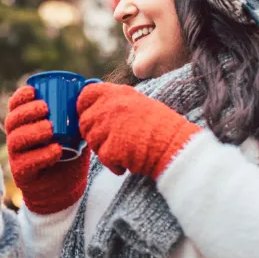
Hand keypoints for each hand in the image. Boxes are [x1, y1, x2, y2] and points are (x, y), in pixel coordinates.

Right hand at [5, 85, 89, 214]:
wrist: (65, 187)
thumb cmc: (69, 154)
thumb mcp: (74, 131)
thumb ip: (78, 112)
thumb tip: (92, 85)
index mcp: (25, 124)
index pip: (15, 106)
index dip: (20, 97)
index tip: (33, 90)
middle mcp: (16, 138)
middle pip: (12, 121)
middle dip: (26, 112)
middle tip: (45, 108)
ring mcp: (17, 157)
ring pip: (16, 140)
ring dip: (33, 131)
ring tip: (51, 128)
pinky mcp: (22, 174)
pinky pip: (27, 163)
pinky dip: (42, 155)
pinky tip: (56, 150)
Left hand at [77, 82, 200, 178]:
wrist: (175, 145)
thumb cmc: (161, 126)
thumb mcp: (138, 103)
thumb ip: (115, 103)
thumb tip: (95, 109)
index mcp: (117, 93)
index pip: (85, 94)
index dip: (83, 107)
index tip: (88, 115)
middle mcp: (109, 107)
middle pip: (85, 122)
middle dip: (94, 133)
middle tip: (112, 140)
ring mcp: (107, 127)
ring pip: (92, 141)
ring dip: (104, 149)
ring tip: (125, 150)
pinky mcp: (109, 148)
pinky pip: (103, 158)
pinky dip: (114, 164)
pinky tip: (128, 161)